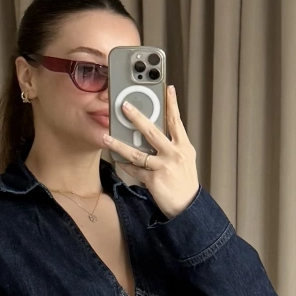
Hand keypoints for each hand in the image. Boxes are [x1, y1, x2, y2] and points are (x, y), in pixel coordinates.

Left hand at [100, 83, 198, 220]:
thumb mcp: (184, 159)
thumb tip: (152, 133)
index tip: (168, 88)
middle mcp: (174, 154)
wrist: (188, 206)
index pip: (176, 121)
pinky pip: (135, 170)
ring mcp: (164, 167)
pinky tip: (116, 160)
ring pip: (137, 153)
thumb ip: (172, 145)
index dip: (172, 104)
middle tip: (124, 106)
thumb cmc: (184, 182)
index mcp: (184, 146)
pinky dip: (124, 165)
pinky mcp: (154, 180)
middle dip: (137, 118)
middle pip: (152, 132)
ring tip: (106, 137)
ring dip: (119, 144)